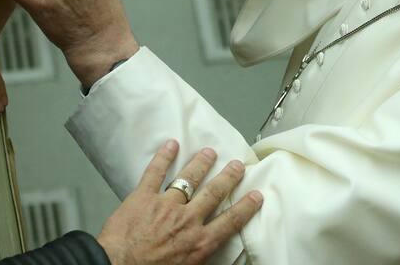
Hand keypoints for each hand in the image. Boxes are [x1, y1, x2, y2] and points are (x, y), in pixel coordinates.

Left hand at [98, 140, 261, 264]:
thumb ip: (199, 255)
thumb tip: (208, 250)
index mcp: (199, 242)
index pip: (230, 221)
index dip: (246, 207)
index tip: (256, 195)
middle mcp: (187, 220)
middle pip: (213, 193)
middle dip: (227, 177)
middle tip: (237, 165)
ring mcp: (165, 205)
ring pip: (188, 179)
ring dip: (200, 164)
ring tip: (209, 152)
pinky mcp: (143, 198)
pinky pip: (155, 173)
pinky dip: (163, 157)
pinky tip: (170, 145)